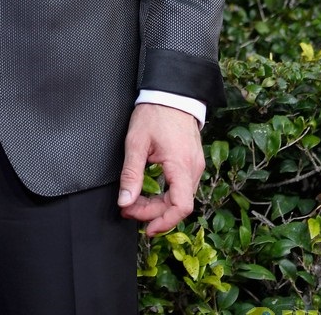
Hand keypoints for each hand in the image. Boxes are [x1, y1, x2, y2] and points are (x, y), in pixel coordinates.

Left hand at [117, 102, 204, 235]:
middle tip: (128, 210)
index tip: (144, 227)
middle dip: (153, 213)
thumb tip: (125, 201)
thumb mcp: (136, 142)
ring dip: (159, 205)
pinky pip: (183, 187)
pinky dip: (167, 195)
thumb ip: (131, 174)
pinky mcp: (193, 162)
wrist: (171, 92)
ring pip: (181, 197)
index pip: (181, 207)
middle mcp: (193, 168)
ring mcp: (196, 165)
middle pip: (179, 206)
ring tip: (136, 202)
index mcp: (181, 165)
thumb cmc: (154, 113)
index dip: (163, 222)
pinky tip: (151, 193)